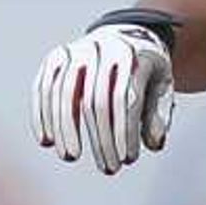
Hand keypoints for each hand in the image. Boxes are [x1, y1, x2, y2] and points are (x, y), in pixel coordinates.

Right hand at [31, 25, 175, 173]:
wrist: (124, 35)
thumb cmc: (146, 69)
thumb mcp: (162, 86)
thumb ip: (159, 114)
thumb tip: (153, 145)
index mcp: (132, 55)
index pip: (125, 99)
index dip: (125, 132)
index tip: (127, 160)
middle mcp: (101, 49)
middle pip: (96, 101)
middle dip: (101, 138)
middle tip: (108, 169)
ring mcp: (75, 51)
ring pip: (65, 94)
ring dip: (66, 130)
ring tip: (70, 156)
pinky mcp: (56, 57)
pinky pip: (44, 87)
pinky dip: (43, 114)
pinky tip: (47, 140)